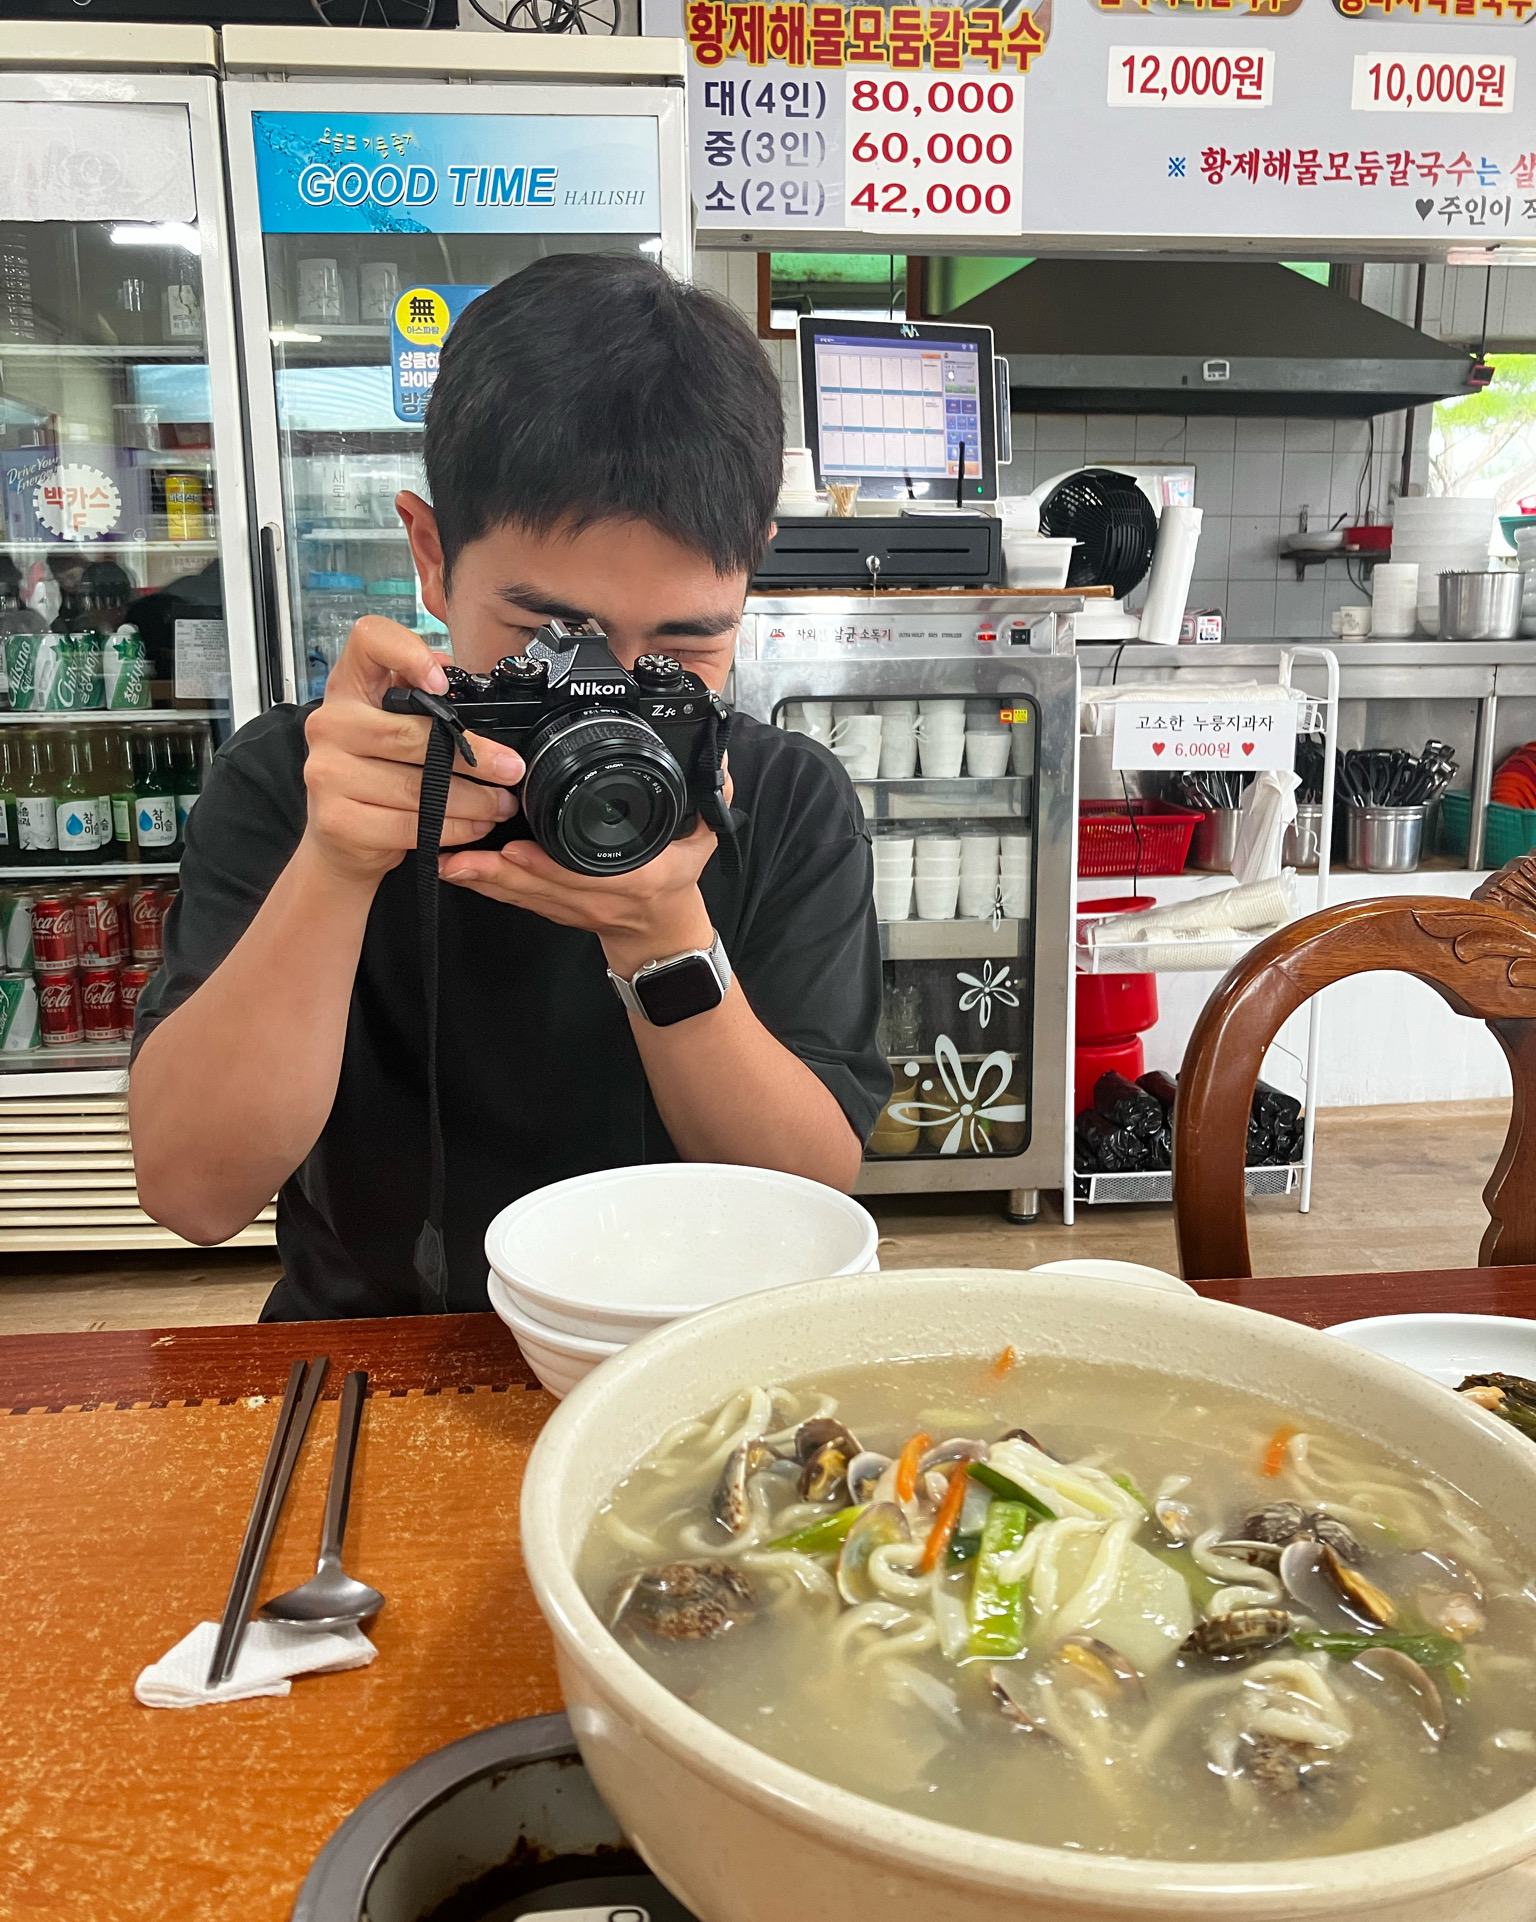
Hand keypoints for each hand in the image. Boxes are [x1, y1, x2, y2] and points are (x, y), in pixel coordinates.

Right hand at [301, 617, 523, 888]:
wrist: (340, 837)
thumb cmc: (373, 773)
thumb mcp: (390, 722)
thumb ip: (416, 694)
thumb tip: (448, 668)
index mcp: (348, 688)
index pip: (368, 640)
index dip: (407, 651)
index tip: (442, 682)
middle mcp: (330, 724)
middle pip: (409, 732)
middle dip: (473, 755)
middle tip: (510, 769)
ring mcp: (327, 773)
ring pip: (416, 788)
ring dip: (472, 800)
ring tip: (501, 803)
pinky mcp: (338, 820)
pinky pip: (409, 826)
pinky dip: (453, 829)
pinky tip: (476, 826)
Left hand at [439, 765, 732, 976]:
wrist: (661, 936)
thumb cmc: (675, 885)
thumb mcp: (701, 844)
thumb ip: (707, 804)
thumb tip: (718, 762)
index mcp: (632, 880)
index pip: (585, 874)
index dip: (546, 866)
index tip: (514, 850)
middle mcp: (594, 899)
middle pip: (537, 886)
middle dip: (493, 871)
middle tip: (455, 854)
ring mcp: (569, 908)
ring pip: (519, 895)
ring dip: (481, 879)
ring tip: (446, 860)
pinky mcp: (551, 910)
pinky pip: (515, 899)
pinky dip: (487, 885)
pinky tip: (458, 870)